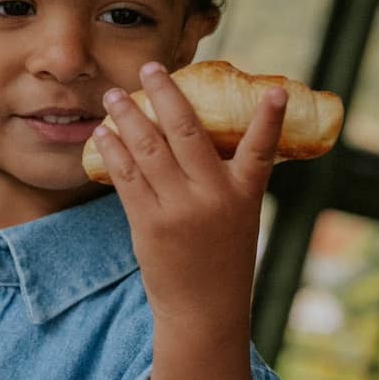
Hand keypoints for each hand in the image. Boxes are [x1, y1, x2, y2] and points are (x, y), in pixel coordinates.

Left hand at [94, 61, 284, 336]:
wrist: (203, 311)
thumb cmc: (222, 260)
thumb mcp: (239, 218)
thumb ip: (225, 180)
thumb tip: (193, 138)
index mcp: (245, 194)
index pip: (261, 149)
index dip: (269, 119)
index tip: (275, 91)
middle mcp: (213, 197)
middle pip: (186, 132)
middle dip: (165, 94)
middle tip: (150, 68)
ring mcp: (179, 210)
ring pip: (148, 149)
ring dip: (128, 116)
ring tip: (112, 96)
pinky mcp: (150, 225)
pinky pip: (127, 178)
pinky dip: (113, 151)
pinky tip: (103, 134)